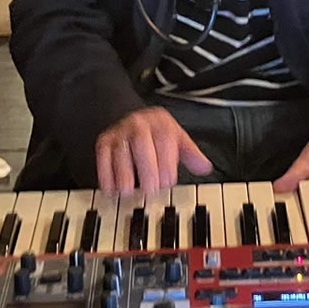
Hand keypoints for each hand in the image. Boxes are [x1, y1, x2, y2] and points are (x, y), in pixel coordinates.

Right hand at [95, 107, 212, 193]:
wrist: (131, 116)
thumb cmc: (156, 133)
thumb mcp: (177, 138)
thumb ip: (190, 154)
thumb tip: (205, 167)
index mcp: (160, 123)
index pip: (164, 138)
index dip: (166, 161)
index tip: (168, 181)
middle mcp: (139, 125)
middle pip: (141, 143)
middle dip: (147, 167)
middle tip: (151, 189)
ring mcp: (120, 133)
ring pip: (121, 151)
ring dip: (124, 174)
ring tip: (129, 191)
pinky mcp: (104, 142)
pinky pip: (103, 157)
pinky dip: (106, 174)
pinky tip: (112, 189)